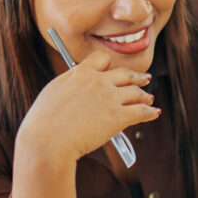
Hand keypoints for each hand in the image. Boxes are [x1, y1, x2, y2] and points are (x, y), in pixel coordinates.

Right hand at [17, 51, 159, 163]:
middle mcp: (98, 81)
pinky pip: (141, 112)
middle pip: (124, 73)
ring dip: (145, 95)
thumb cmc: (43, 122)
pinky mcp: (118, 117)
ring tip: (149, 98)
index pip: (101, 59)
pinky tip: (154, 113)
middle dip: (136, 77)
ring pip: (135, 92)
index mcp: (80, 73)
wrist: (48, 139)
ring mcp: (109, 98)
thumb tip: (75, 90)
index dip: (109, 64)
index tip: (113, 69)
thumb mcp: (53, 93)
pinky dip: (150, 112)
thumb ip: (69, 87)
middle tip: (144, 78)